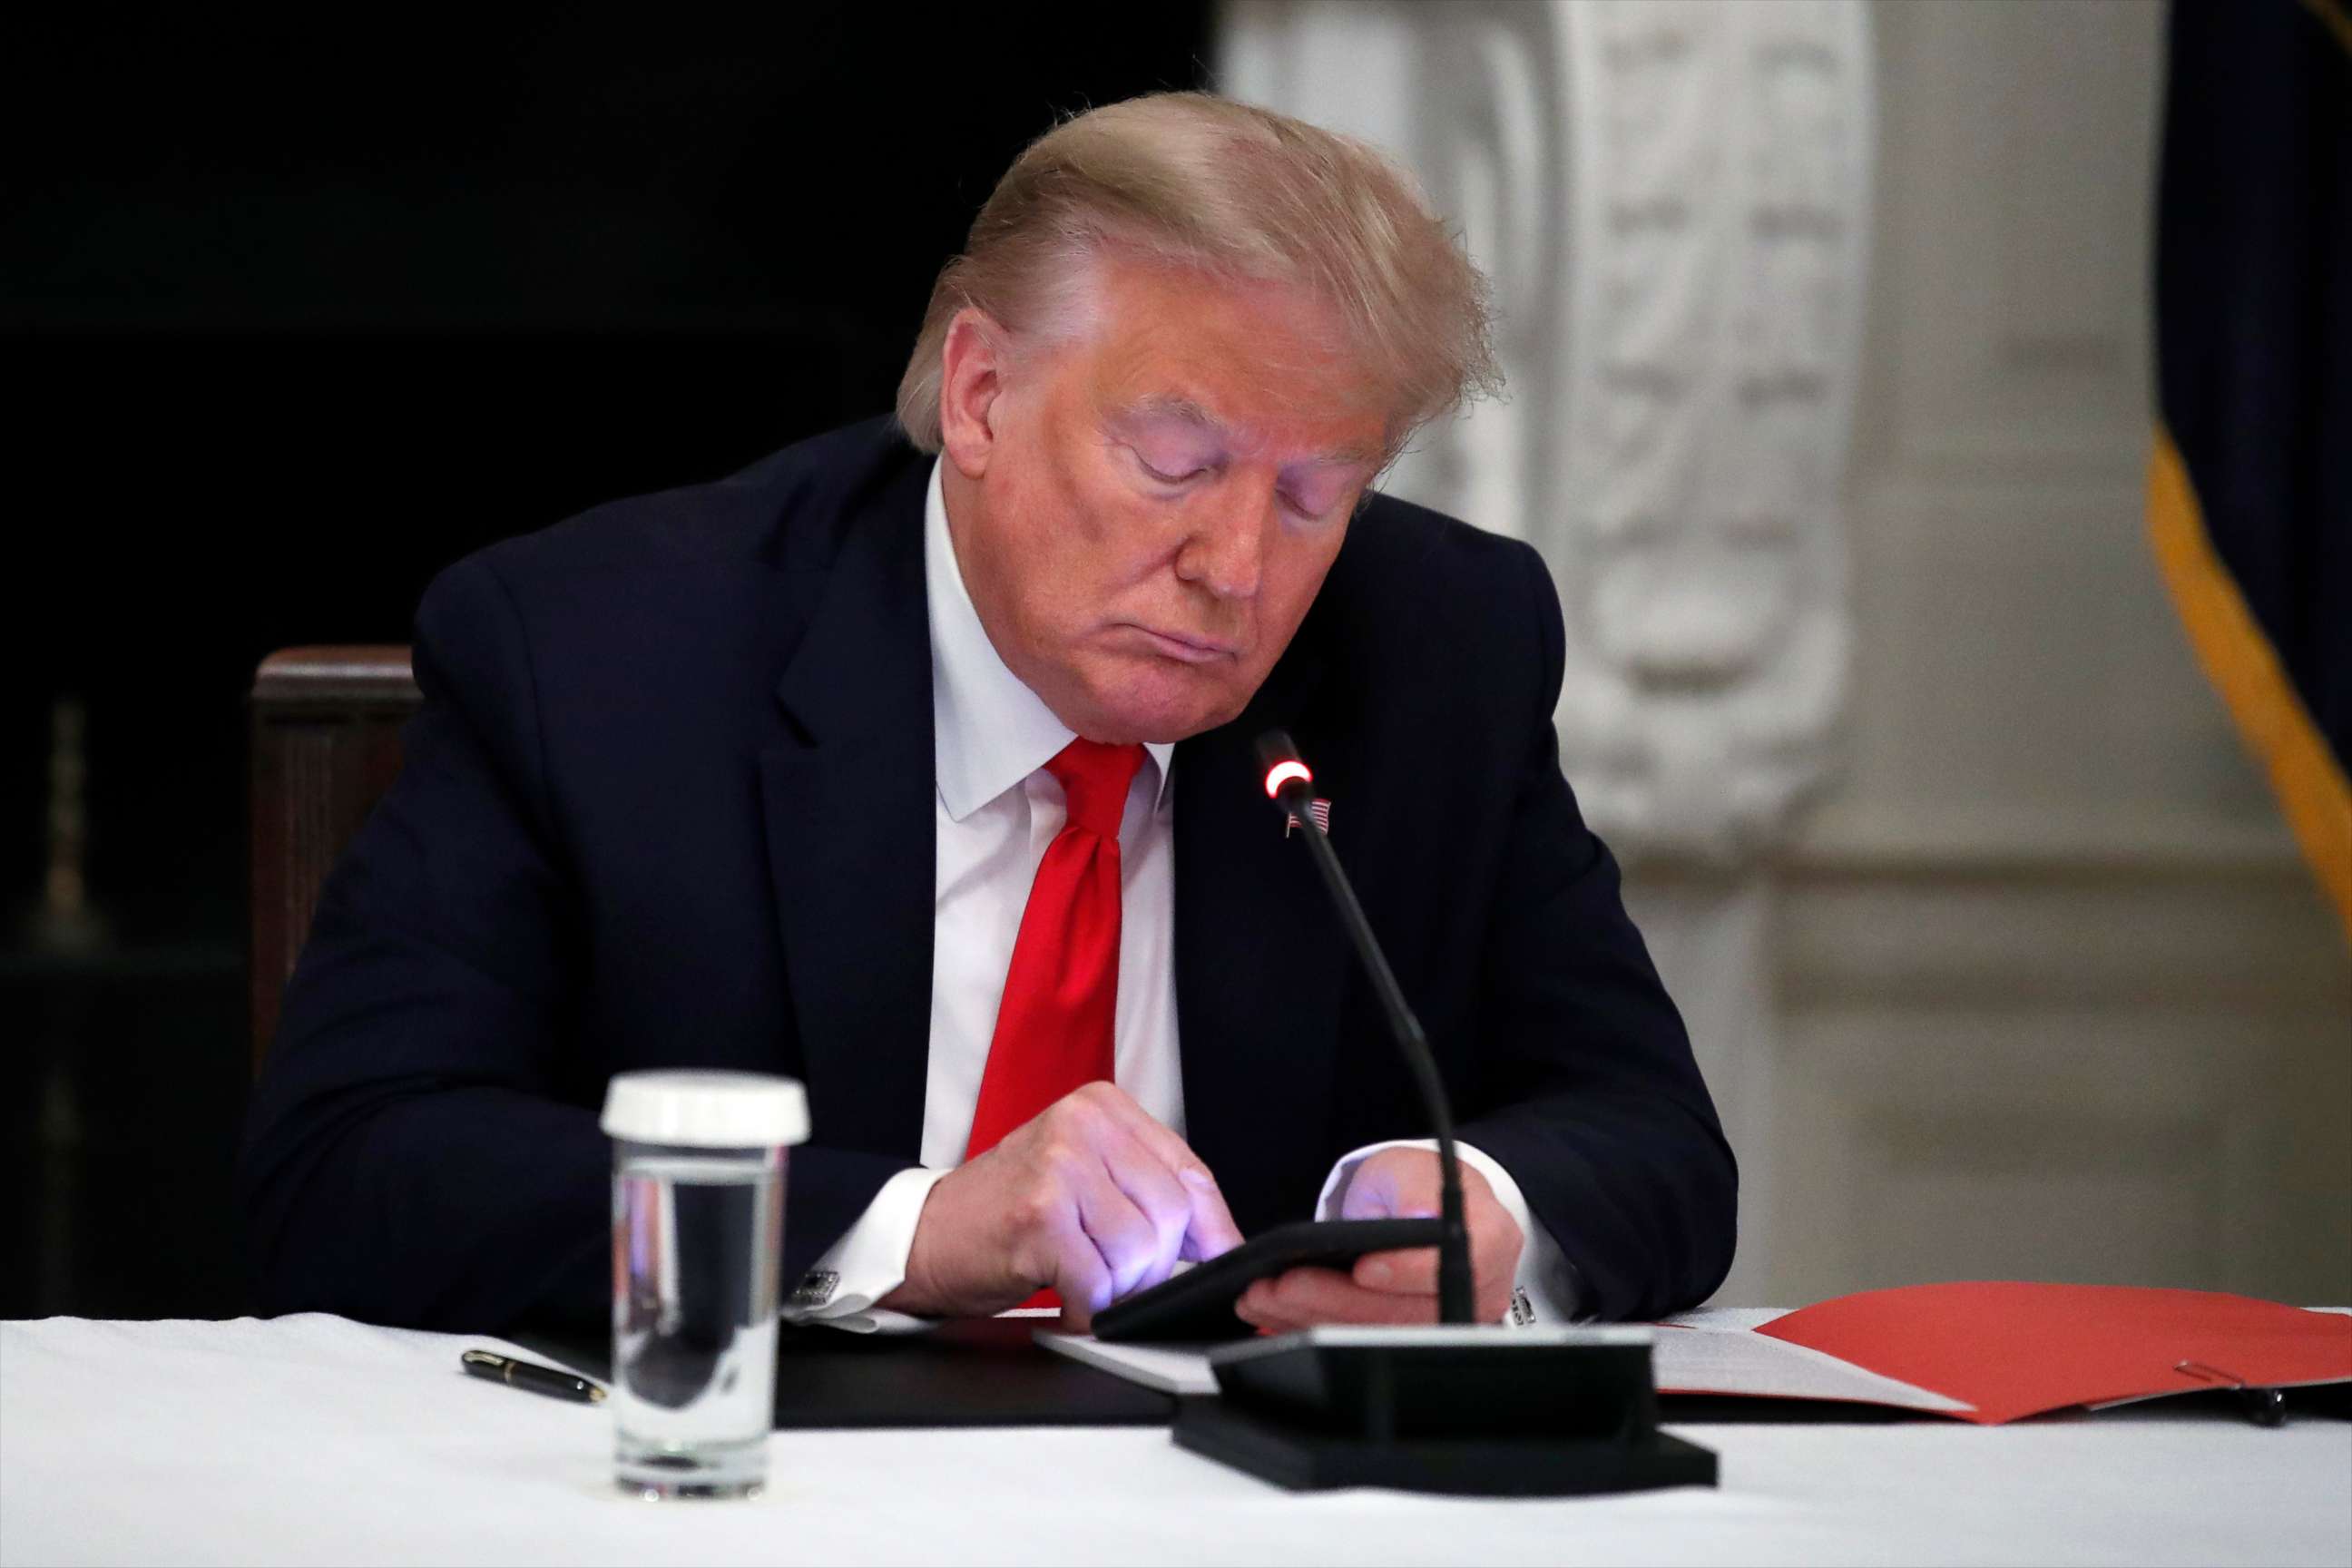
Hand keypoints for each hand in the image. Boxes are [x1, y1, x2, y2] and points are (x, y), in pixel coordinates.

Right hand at [880, 1082, 1244, 1330]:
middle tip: (1116, 1275)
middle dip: (1154, 1266)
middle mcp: (1082, 1125)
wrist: (927, 1231)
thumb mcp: (1084, 1172)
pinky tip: (1067, 1298)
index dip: (1212, 1228)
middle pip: (1172, 1214)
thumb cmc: (1009, 1207)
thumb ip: (1147, 1188)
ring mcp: (1059, 1168)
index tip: (1220, 1259)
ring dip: (1118, 1287)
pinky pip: (1098, 1282)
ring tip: (1082, 1279)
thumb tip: (1220, 1239)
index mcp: (1103, 1107)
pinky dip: (1089, 1307)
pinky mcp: (1039, 1218)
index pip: (1190, 1172)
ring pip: (1141, 1252)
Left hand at [1233, 1147, 1521, 1330]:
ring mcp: (1444, 1323)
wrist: (1420, 1210)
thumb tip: (1421, 1218)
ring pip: (1376, 1335)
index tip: (1363, 1267)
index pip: (1451, 1267)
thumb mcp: (1412, 1169)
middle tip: (1282, 1285)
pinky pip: (1359, 1342)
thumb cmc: (1417, 1187)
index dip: (1407, 1273)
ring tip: (1264, 1298)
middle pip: (1404, 1312)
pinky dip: (1313, 1327)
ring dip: (1313, 1319)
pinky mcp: (1408, 1340)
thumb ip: (1415, 1190)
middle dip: (1335, 1301)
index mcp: (1488, 1241)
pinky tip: (1276, 1313)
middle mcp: (1475, 1292)